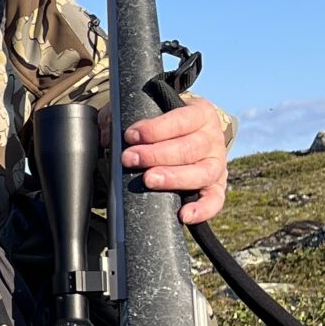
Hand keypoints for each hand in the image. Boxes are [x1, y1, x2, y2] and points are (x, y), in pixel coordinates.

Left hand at [117, 96, 228, 225]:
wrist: (190, 134)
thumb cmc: (165, 123)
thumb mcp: (149, 110)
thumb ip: (126, 116)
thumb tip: (107, 136)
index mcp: (201, 114)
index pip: (182, 120)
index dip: (155, 129)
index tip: (130, 135)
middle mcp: (213, 139)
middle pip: (189, 148)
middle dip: (156, 155)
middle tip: (130, 158)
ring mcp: (217, 164)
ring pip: (202, 173)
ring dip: (173, 178)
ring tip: (148, 180)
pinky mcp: (216, 186)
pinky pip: (215, 200)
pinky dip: (203, 209)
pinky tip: (184, 215)